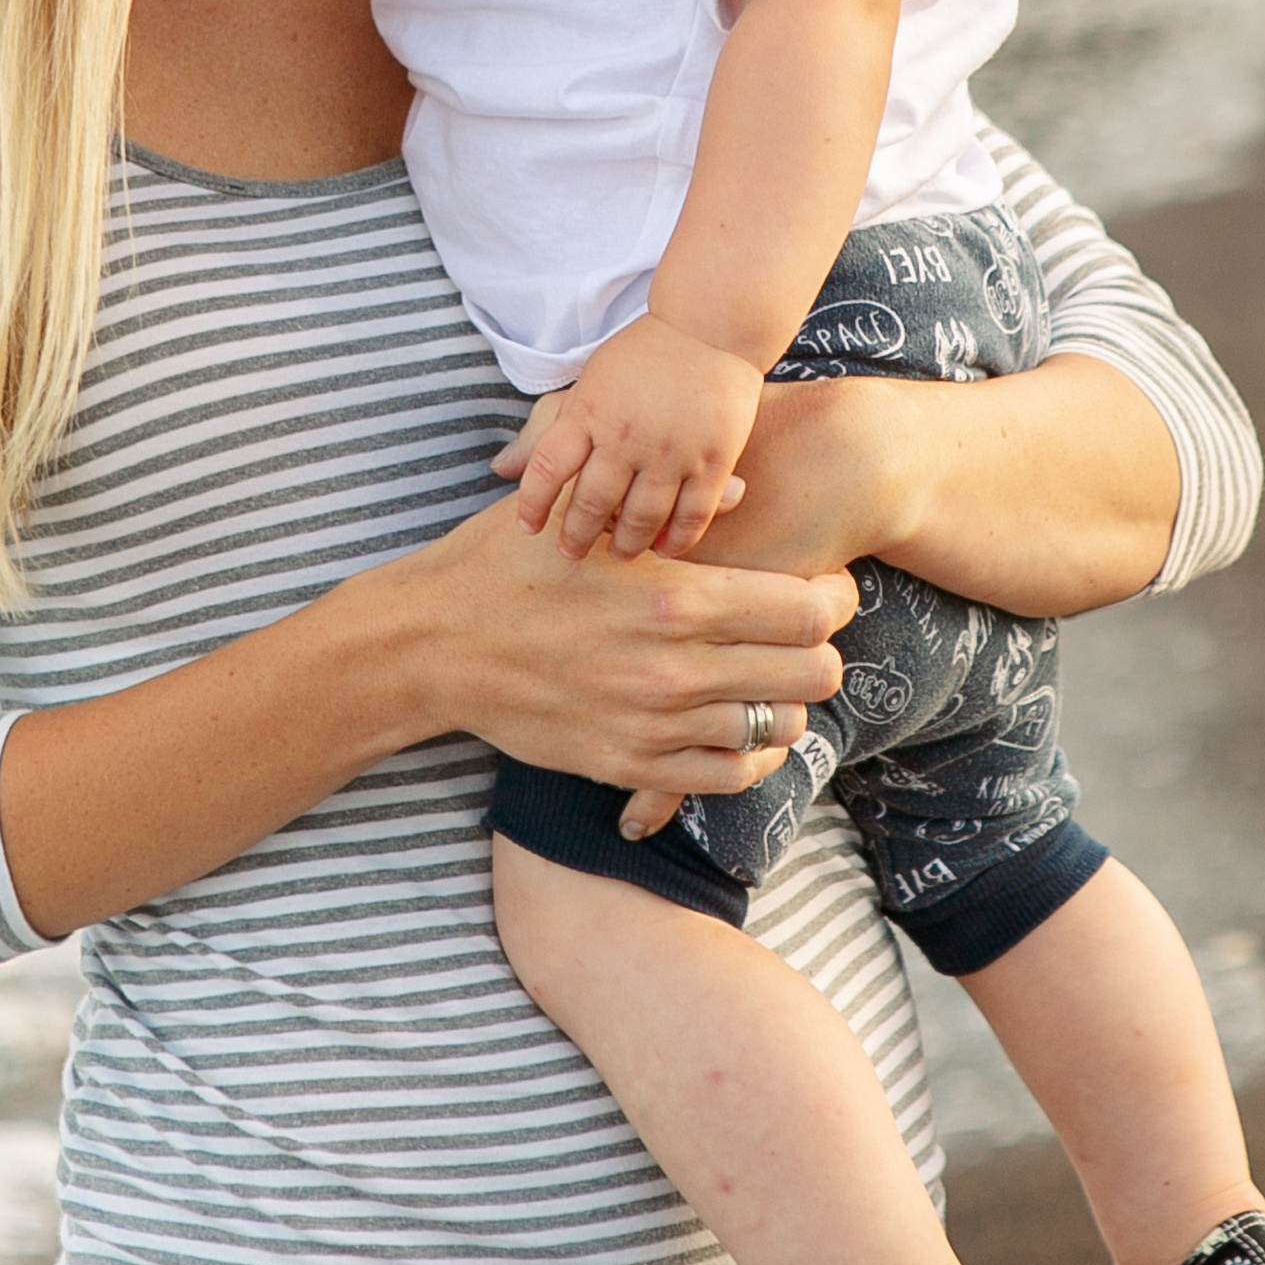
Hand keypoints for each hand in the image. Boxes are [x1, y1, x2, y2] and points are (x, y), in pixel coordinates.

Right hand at [410, 495, 850, 798]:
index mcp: (675, 597)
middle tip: (800, 634)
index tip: (822, 589)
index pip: (809, 611)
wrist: (432, 643)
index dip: (832, 598)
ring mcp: (654, 725)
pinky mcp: (629, 767)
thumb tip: (748, 489)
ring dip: (784, 700)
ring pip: (779, 727)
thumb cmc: (507, 564)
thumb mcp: (585, 514)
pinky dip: (748, 753)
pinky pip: (729, 776)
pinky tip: (735, 724)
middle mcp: (674, 668)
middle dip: (819, 650)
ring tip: (764, 676)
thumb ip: (675, 504)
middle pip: (813, 672)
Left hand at [509, 316, 764, 560]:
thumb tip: (500, 469)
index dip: (532, 504)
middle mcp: (625, 436)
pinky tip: (664, 547)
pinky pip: (692, 516)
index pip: (547, 469)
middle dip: (577, 536)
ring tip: (620, 554)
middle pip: (592, 503)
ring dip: (627, 545)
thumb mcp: (587, 385)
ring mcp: (670, 451)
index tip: (529, 527)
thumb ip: (549, 432)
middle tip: (571, 553)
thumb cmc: (642, 356)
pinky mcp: (712, 460)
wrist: (710, 325)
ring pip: (642, 518)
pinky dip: (676, 540)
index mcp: (589, 412)